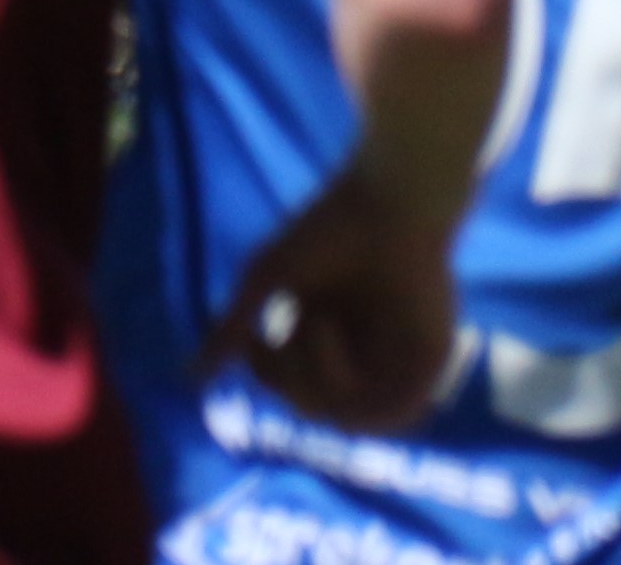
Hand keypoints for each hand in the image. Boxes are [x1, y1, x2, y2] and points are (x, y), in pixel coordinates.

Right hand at [215, 161, 464, 434]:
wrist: (389, 203)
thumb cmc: (325, 229)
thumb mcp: (265, 280)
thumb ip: (230, 330)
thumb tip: (190, 378)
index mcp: (326, 334)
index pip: (292, 384)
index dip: (269, 374)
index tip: (255, 341)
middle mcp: (361, 355)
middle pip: (318, 406)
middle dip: (296, 376)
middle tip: (298, 324)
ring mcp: (397, 363)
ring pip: (356, 417)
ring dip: (325, 380)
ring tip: (320, 326)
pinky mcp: (430, 366)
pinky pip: (399, 413)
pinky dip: (365, 395)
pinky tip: (345, 349)